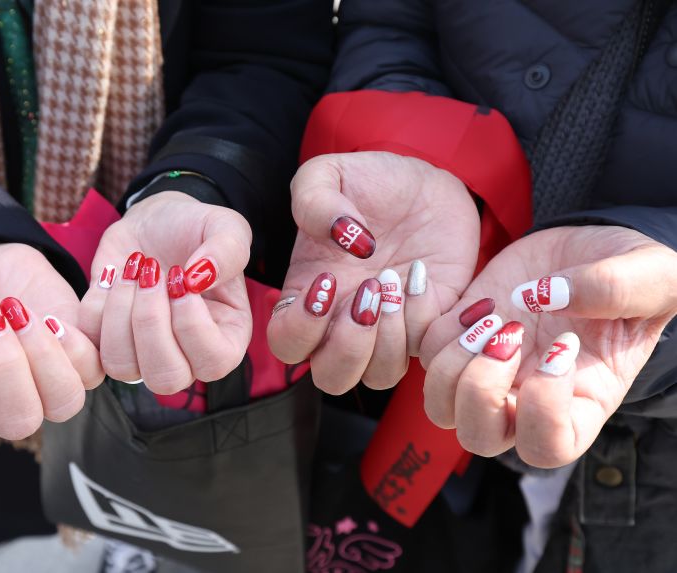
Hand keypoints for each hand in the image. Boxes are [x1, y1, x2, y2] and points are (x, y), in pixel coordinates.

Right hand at [0, 244, 103, 442]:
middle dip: (5, 368)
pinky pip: (93, 372)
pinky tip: (51, 316)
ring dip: (43, 357)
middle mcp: (5, 405)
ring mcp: (46, 384)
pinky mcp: (77, 358)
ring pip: (64, 403)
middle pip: (19, 421)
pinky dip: (75, 346)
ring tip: (18, 312)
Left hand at [78, 191, 252, 393]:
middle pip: (165, 377)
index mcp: (226, 339)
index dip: (192, 324)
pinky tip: (113, 273)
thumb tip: (199, 278)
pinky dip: (97, 304)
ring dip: (120, 314)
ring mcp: (143, 355)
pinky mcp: (106, 340)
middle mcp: (186, 357)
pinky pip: (90, 343)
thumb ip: (229, 249)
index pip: (213, 362)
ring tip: (132, 271)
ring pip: (122, 367)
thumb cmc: (197, 230)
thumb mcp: (226, 227)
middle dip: (151, 322)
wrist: (155, 222)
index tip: (182, 279)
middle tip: (153, 274)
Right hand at [267, 152, 479, 393]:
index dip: (300, 329)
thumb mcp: (329, 173)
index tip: (326, 281)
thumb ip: (312, 199)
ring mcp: (388, 329)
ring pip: (379, 376)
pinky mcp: (428, 324)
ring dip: (387, 339)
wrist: (428, 183)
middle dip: (348, 347)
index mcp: (307, 296)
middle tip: (367, 292)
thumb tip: (343, 239)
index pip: (287, 345)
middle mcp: (342, 323)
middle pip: (331, 377)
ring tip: (394, 282)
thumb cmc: (371, 182)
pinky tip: (422, 275)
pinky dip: (423, 319)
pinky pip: (424, 350)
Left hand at [420, 226, 676, 467]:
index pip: (547, 448)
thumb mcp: (654, 277)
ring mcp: (489, 370)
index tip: (561, 350)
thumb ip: (617, 289)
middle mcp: (526, 398)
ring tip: (490, 317)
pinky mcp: (461, 336)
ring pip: (440, 404)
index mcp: (582, 402)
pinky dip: (437, 328)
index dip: (542, 411)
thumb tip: (549, 297)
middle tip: (511, 332)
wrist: (591, 246)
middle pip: (478, 437)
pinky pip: (424, 353)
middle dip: (481, 389)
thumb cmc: (635, 274)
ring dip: (452, 362)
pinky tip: (477, 299)